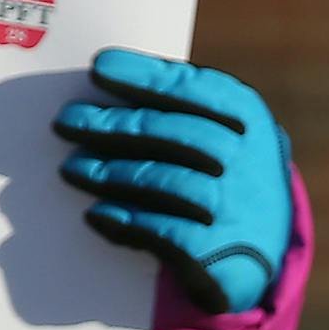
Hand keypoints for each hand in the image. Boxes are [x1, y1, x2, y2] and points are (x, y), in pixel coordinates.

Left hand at [53, 48, 293, 314]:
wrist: (262, 261)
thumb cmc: (226, 184)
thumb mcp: (226, 141)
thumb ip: (184, 116)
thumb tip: (109, 101)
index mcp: (249, 118)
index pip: (191, 87)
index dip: (142, 76)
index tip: (97, 68)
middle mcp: (246, 157)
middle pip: (169, 132)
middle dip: (111, 124)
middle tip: (66, 121)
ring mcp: (234, 204)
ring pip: (160, 180)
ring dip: (108, 173)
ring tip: (71, 169)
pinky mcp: (216, 250)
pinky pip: (158, 230)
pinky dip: (123, 221)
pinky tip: (96, 214)